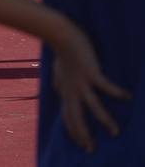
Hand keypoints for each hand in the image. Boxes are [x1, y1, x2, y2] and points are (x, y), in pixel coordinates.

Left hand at [51, 19, 128, 151]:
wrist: (60, 35)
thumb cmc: (61, 52)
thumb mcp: (57, 71)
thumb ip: (58, 82)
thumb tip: (57, 88)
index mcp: (65, 91)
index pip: (67, 117)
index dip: (73, 131)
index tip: (81, 143)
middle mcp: (71, 90)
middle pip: (76, 118)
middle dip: (83, 135)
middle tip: (91, 148)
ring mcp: (81, 83)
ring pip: (93, 108)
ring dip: (105, 121)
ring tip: (115, 132)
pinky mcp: (91, 73)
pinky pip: (106, 87)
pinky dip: (117, 93)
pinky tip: (128, 97)